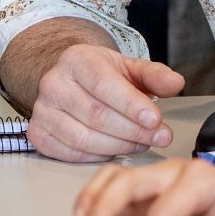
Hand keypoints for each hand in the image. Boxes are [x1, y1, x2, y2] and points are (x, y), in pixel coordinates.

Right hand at [27, 45, 183, 161]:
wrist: (71, 80)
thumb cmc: (101, 76)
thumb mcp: (130, 68)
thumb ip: (154, 75)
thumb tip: (175, 83)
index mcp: (76, 60)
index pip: (104, 84)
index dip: (131, 105)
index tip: (155, 120)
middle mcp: (53, 83)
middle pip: (96, 115)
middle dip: (133, 130)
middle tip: (159, 137)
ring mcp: (42, 110)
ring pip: (84, 138)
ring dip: (119, 146)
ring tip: (141, 142)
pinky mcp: (38, 134)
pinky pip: (71, 153)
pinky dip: (98, 156)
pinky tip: (116, 148)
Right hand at [69, 156, 214, 215]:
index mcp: (203, 178)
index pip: (166, 208)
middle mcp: (177, 173)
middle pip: (130, 180)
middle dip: (105, 206)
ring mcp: (159, 181)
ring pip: (115, 178)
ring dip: (93, 199)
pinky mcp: (147, 195)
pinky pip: (112, 189)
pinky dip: (94, 201)